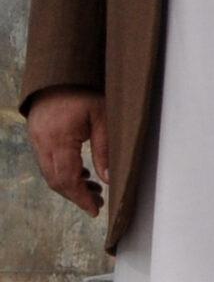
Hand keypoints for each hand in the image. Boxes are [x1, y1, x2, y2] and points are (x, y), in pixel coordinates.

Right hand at [26, 88, 107, 216]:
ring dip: (69, 186)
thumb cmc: (85, 91)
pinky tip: (81, 174)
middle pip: (55, 180)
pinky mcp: (37, 137)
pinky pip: (47, 163)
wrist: (59, 72)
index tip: (95, 210)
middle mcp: (43, 143)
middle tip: (97, 204)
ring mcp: (37, 140)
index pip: (67, 178)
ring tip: (93, 190)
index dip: (80, 197)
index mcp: (59, 139)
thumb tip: (108, 179)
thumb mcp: (102, 116)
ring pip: (49, 173)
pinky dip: (63, 173)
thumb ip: (105, 148)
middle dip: (76, 196)